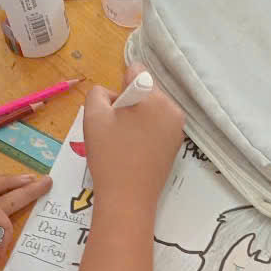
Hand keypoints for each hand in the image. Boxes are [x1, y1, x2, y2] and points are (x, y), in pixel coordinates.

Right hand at [83, 63, 184, 213]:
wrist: (127, 198)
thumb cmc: (109, 155)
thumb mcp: (93, 116)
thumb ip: (99, 93)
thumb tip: (113, 94)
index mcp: (155, 98)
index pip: (136, 72)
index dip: (118, 88)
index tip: (113, 111)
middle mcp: (173, 109)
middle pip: (144, 92)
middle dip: (127, 104)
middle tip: (114, 130)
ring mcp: (177, 129)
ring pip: (150, 110)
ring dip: (135, 118)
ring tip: (122, 142)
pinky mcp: (175, 146)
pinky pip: (156, 126)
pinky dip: (143, 132)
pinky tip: (132, 150)